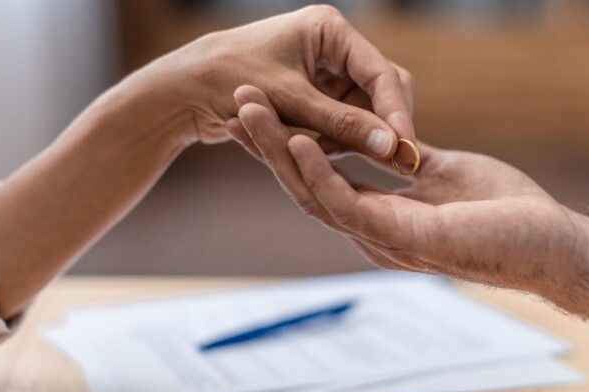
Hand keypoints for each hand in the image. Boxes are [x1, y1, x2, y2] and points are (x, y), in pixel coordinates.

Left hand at [124, 5, 414, 160]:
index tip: (405, 151)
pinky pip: (342, 119)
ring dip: (351, 137)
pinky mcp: (317, 92)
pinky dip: (333, 139)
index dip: (396, 114)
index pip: (381, 73)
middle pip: (381, 90)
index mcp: (331, 30)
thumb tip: (394, 148)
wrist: (184, 91)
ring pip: (364, 110)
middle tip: (386, 164)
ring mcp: (326, 70)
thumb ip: (343, 125)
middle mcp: (334, 46)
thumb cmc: (229, 83)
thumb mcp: (290, 104)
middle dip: (377, 127)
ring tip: (319, 150)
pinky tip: (311, 147)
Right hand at [235, 87, 588, 302]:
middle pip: (306, 184)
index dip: (290, 143)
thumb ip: (408, 160)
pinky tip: (299, 141)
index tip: (267, 106)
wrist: (550, 245)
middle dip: (270, 143)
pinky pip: (349, 203)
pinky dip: (320, 171)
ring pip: (315, 194)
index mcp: (380, 213)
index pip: (323, 177)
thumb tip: (390, 141)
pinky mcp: (404, 237)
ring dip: (281, 151)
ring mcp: (383, 237)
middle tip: (239, 102)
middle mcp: (372, 229)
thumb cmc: (503, 212)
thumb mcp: (443, 171)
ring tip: (251, 111)